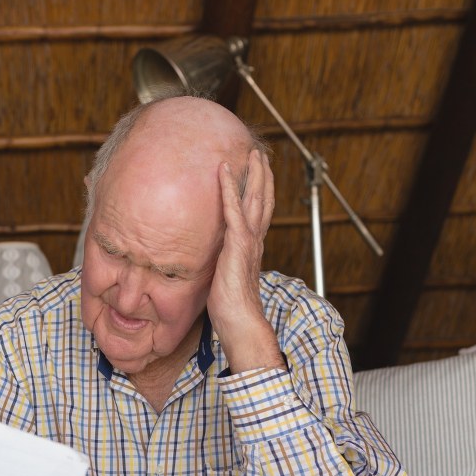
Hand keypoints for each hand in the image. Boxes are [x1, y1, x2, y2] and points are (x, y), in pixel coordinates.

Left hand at [210, 149, 284, 371]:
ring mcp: (248, 241)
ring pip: (254, 199)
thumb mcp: (225, 277)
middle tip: (260, 155)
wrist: (240, 321)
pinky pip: (232, 210)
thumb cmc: (230, 306)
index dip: (261, 192)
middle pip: (263, 200)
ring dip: (253, 174)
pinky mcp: (238, 244)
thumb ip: (223, 263)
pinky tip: (223, 171)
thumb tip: (212, 261)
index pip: (259, 213)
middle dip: (262, 176)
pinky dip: (228, 188)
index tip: (259, 175)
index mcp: (253, 247)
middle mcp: (255, 240)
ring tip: (252, 154)